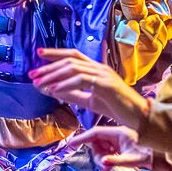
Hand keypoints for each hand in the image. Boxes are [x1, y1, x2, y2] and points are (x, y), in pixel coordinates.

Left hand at [30, 47, 148, 126]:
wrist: (138, 117)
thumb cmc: (116, 108)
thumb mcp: (89, 101)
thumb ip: (71, 94)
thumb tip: (50, 89)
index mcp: (96, 69)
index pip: (74, 55)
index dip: (56, 53)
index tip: (39, 53)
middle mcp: (100, 68)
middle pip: (70, 60)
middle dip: (49, 66)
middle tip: (33, 74)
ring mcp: (104, 74)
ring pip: (74, 68)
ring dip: (54, 75)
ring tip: (40, 83)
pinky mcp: (106, 84)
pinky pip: (82, 80)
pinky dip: (65, 84)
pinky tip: (54, 90)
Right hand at [81, 125, 155, 170]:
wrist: (161, 156)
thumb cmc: (149, 155)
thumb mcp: (133, 159)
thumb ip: (116, 160)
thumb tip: (103, 162)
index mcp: (118, 133)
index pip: (95, 133)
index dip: (82, 138)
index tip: (71, 143)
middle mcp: (116, 135)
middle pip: (96, 143)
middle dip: (96, 155)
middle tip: (103, 165)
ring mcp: (118, 141)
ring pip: (101, 149)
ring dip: (101, 159)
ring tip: (108, 169)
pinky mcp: (120, 147)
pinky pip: (107, 152)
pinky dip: (106, 160)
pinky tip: (110, 167)